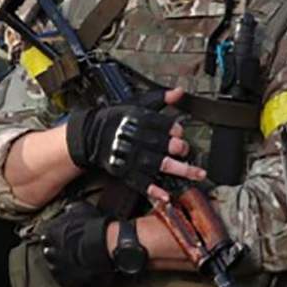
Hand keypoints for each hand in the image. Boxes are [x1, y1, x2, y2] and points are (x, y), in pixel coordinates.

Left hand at [38, 202, 112, 286]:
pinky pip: (63, 279)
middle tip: (65, 249)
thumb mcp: (81, 208)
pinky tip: (75, 271)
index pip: (46, 235)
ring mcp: (57, 267)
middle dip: (54, 249)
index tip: (59, 236)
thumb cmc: (92, 225)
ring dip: (60, 263)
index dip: (54, 236)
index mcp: (50, 233)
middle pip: (48, 251)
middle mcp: (49, 251)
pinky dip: (68, 275)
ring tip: (70, 261)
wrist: (102, 245)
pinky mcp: (65, 280)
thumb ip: (71, 208)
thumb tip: (67, 207)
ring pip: (54, 266)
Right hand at [65, 88, 204, 202]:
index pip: (164, 124)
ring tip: (197, 174)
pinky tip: (166, 195)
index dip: (176, 129)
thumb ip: (160, 98)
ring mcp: (132, 157)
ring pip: (159, 164)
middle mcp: (137, 139)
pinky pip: (141, 183)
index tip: (180, 132)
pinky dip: (154, 190)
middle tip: (186, 150)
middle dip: (179, 148)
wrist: (90, 135)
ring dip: (179, 170)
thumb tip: (179, 91)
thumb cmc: (116, 118)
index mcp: (140, 120)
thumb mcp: (137, 103)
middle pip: (163, 145)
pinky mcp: (125, 172)